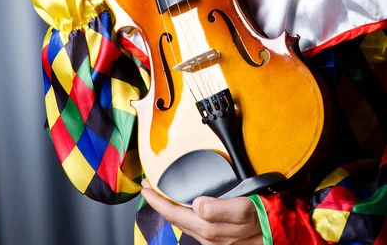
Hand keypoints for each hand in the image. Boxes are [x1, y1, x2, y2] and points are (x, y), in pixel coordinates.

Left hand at [141, 180, 262, 244]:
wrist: (282, 234)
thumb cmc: (264, 218)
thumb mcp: (244, 209)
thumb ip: (219, 208)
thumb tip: (196, 204)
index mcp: (209, 229)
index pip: (174, 213)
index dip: (157, 200)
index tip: (144, 187)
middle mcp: (207, 238)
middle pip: (176, 219)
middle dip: (159, 203)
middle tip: (148, 188)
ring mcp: (213, 241)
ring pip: (184, 224)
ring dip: (170, 209)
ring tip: (162, 196)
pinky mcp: (220, 239)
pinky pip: (194, 226)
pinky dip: (183, 215)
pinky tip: (184, 208)